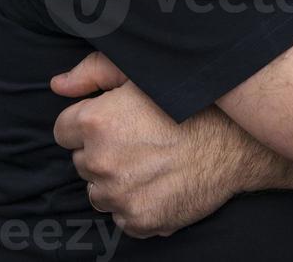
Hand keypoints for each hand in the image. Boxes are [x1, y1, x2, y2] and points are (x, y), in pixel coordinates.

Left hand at [51, 53, 247, 237]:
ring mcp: (118, 196)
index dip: (87, 123)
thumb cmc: (191, 102)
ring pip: (99, 191)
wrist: (234, 142)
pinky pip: (122, 214)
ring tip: (150, 160)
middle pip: (82, 161)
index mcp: (96, 122)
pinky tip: (160, 181)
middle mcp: (100, 162)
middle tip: (139, 138)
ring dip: (116, 180)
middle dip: (102, 151)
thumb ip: (94, 72)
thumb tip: (57, 85)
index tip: (112, 121)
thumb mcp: (143, 72)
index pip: (64, 130)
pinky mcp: (137, 221)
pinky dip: (136, 202)